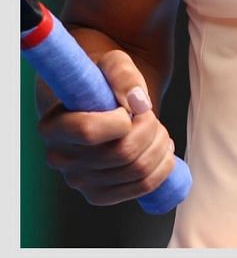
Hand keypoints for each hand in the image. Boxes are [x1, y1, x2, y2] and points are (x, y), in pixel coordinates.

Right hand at [35, 50, 178, 205]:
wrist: (104, 106)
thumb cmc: (104, 82)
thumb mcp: (112, 64)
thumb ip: (123, 74)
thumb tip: (138, 102)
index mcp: (52, 127)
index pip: (88, 131)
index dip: (121, 119)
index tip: (127, 108)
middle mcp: (60, 158)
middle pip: (122, 153)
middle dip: (150, 128)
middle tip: (149, 115)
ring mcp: (79, 180)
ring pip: (137, 170)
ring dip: (160, 145)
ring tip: (157, 129)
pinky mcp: (99, 194)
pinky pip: (141, 187)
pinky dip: (162, 168)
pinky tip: (162, 150)